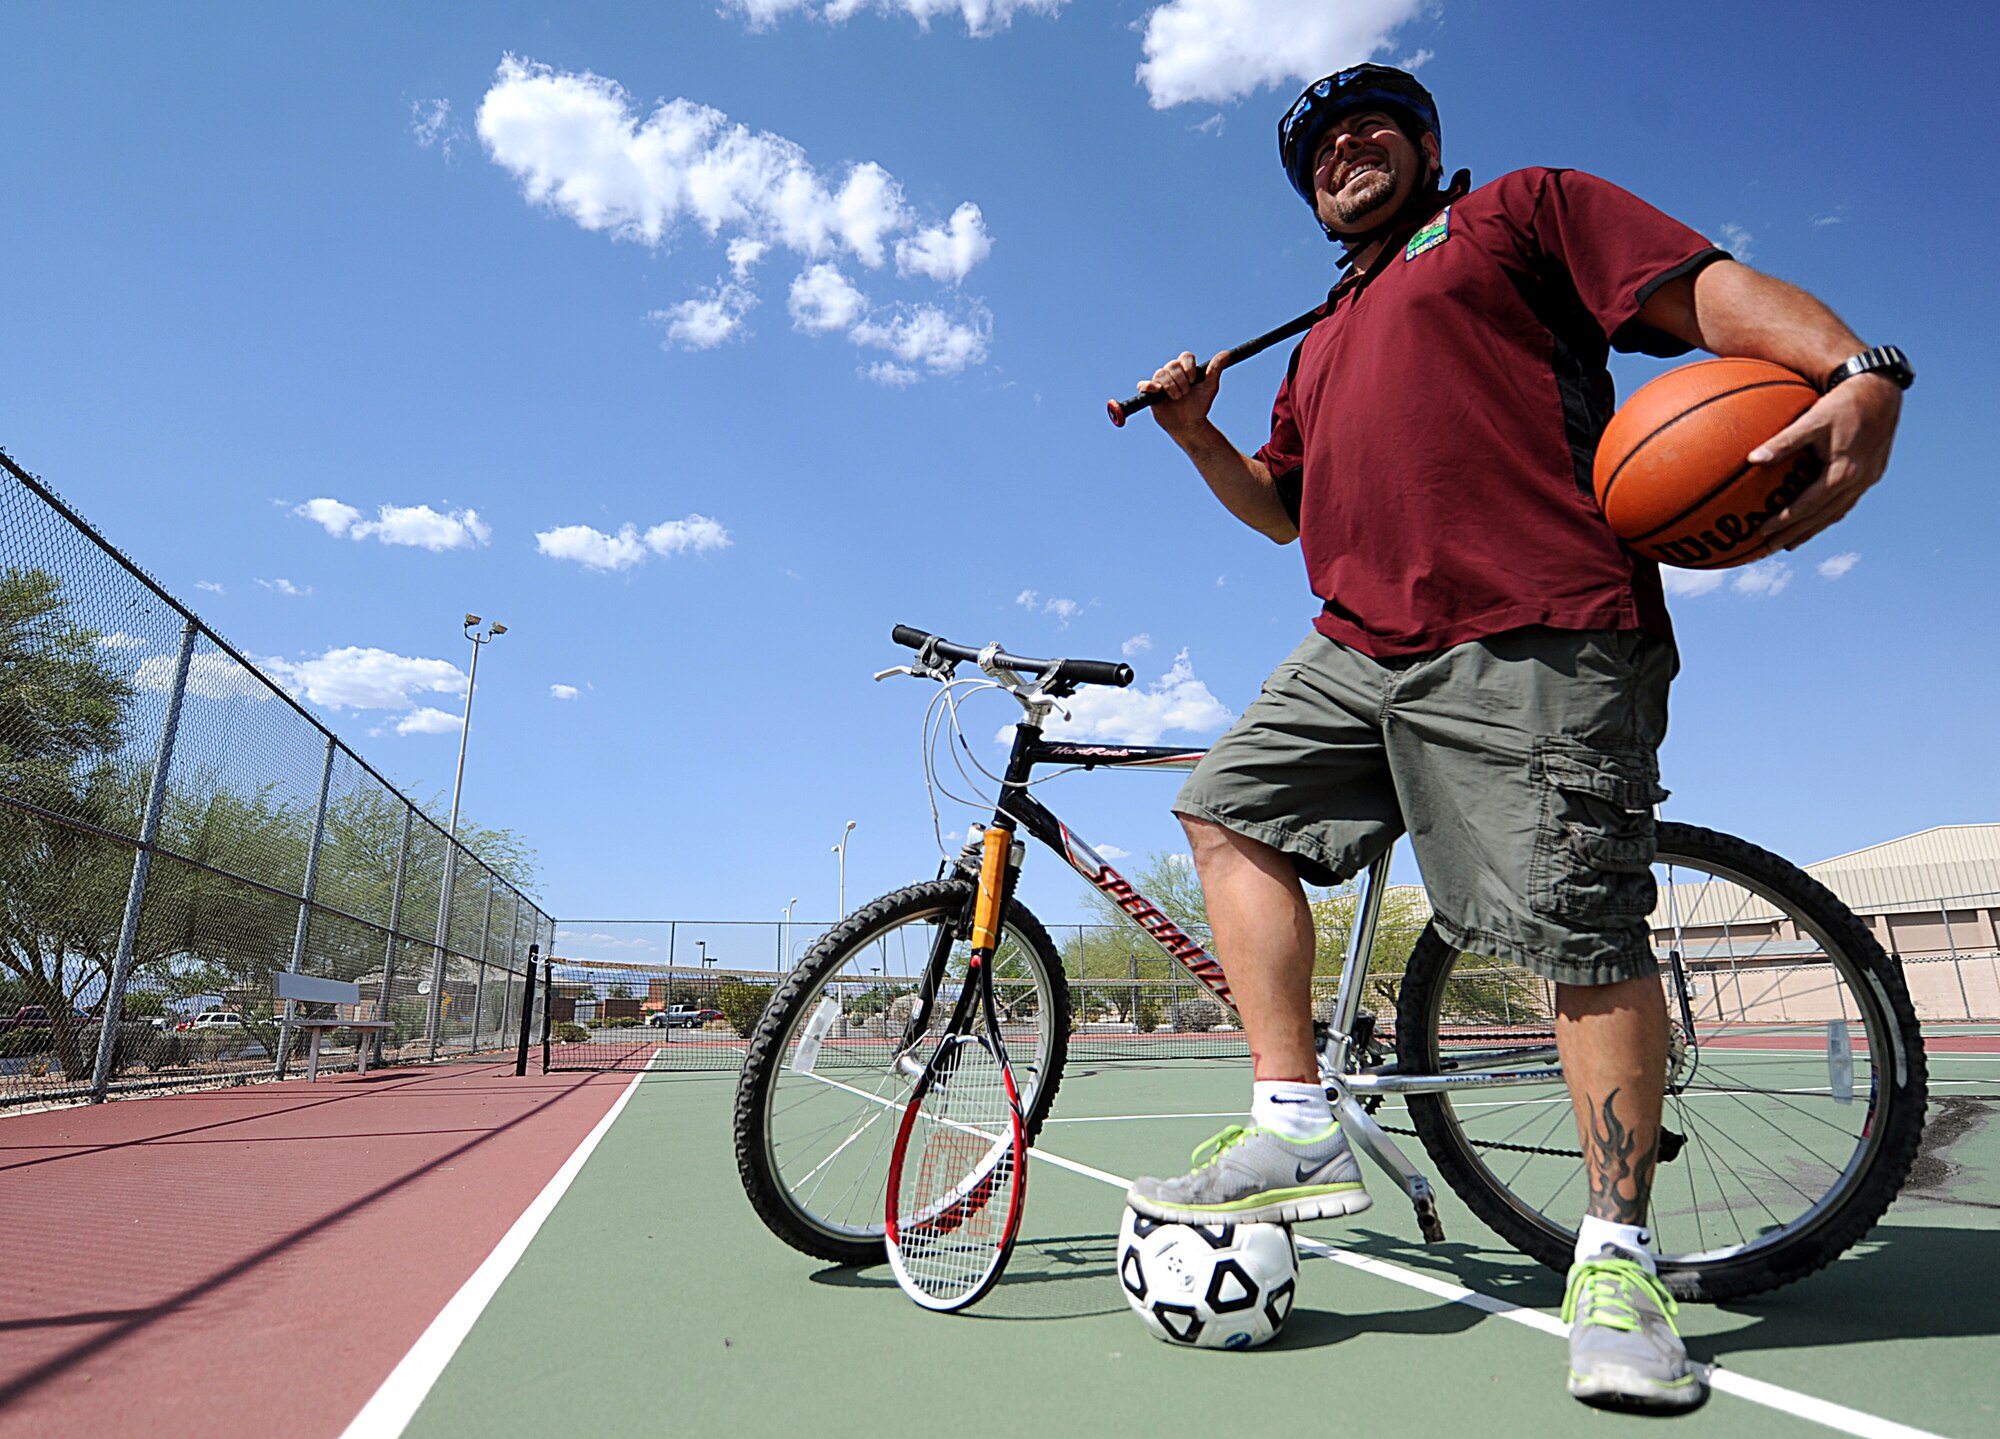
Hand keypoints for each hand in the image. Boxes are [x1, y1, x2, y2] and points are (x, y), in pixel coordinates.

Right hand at [1137, 349, 1225, 439]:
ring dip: (1171, 387)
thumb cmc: (1199, 406)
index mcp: (1186, 368)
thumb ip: (1215, 370)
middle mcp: (1172, 373)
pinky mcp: (1150, 393)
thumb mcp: (1210, 388)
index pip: (1185, 357)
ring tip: (1177, 398)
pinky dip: (1149, 386)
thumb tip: (1226, 353)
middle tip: (1185, 394)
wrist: (1189, 424)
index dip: (1188, 367)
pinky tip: (1157, 391)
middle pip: (1172, 365)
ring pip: (1160, 373)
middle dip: (1181, 381)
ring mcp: (1160, 382)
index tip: (1193, 380)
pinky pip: (1144, 385)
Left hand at [1749, 374, 1901, 550]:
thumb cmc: (1843, 403)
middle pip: (1821, 518)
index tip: (1761, 532)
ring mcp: (1867, 479)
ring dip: (1812, 529)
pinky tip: (1816, 517)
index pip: (1808, 507)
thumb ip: (1783, 441)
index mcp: (1842, 474)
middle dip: (1794, 535)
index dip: (1785, 522)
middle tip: (1768, 548)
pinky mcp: (1872, 473)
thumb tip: (1752, 458)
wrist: (1882, 391)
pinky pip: (1846, 502)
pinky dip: (1828, 514)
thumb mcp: (1811, 420)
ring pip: (1836, 513)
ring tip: (1790, 542)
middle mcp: (1858, 482)